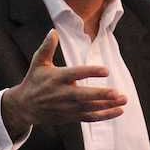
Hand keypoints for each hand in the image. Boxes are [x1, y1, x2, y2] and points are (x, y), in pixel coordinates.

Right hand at [1, 29, 126, 136]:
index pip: (76, 74)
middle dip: (101, 95)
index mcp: (57, 78)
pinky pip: (90, 117)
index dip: (91, 72)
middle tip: (118, 93)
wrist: (25, 107)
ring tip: (124, 100)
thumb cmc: (35, 81)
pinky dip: (104, 116)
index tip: (106, 70)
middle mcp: (63, 94)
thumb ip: (47, 47)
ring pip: (90, 108)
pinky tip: (118, 111)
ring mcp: (67, 107)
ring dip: (108, 105)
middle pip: (84, 96)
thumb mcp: (38, 63)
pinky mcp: (71, 117)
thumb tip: (53, 31)